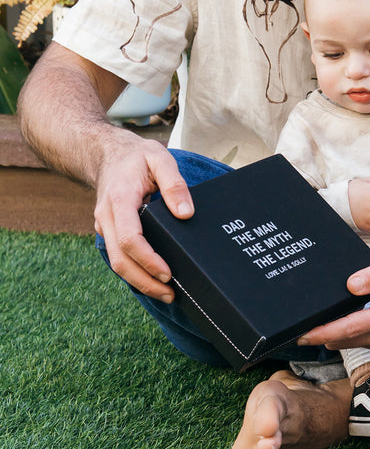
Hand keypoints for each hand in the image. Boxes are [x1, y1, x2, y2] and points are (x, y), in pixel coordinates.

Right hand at [94, 132, 193, 302]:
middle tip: (171, 294)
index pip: (130, 238)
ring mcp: (105, 226)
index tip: (168, 272)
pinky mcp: (109, 231)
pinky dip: (134, 271)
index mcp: (120, 199)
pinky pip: (119, 256)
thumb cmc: (137, 157)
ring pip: (116, 262)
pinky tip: (153, 280)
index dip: (148, 259)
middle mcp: (107, 217)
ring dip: (139, 281)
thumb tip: (186, 213)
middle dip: (144, 281)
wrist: (108, 154)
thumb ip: (174, 184)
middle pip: (120, 259)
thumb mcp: (160, 158)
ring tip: (166, 293)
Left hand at [299, 248, 369, 352]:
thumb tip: (350, 285)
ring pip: (354, 343)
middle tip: (295, 330)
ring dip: (333, 337)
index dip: (322, 332)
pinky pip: (364, 341)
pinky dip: (347, 336)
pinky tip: (335, 325)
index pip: (349, 328)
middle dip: (321, 337)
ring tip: (310, 328)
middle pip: (347, 340)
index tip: (302, 334)